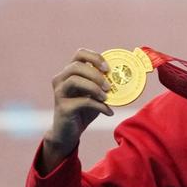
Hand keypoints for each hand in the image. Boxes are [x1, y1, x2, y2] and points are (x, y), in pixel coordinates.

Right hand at [41, 49, 112, 173]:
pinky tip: (109, 112)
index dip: (95, 57)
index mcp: (70, 72)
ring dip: (95, 87)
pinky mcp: (63, 107)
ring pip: (75, 80)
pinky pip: (83, 102)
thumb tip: (127, 75)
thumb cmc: (84, 110)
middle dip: (96, 74)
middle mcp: (61, 79)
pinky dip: (99, 106)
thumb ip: (104, 84)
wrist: (68, 132)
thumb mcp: (95, 94)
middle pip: (77, 66)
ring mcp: (60, 92)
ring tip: (107, 97)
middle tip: (109, 86)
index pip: (80, 54)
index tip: (108, 68)